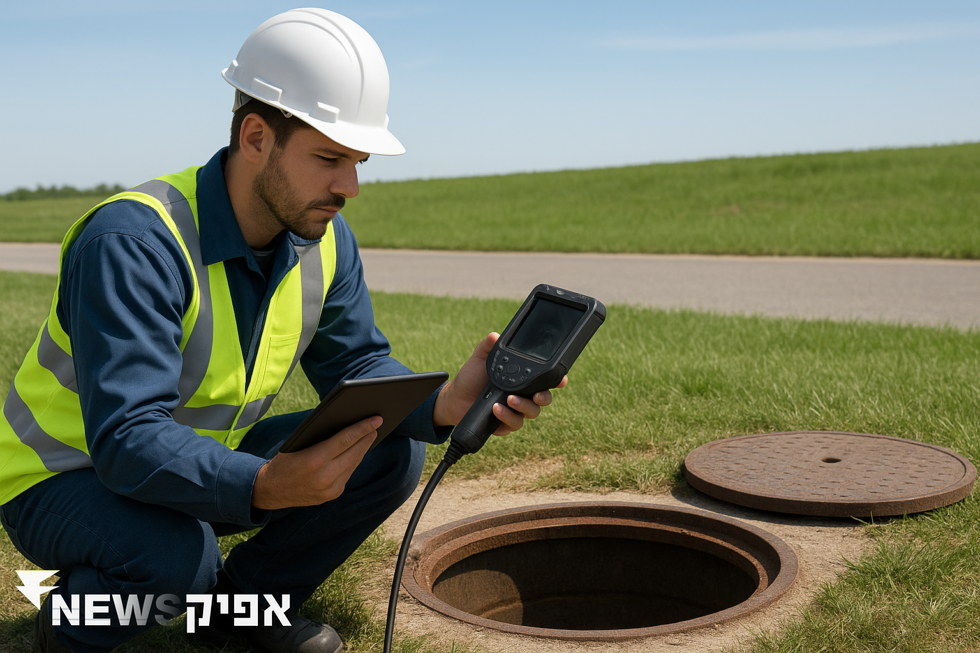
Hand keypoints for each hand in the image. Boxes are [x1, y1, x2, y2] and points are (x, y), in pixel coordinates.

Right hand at [251, 416, 379, 509]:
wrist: (270, 490)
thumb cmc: (284, 460)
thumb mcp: (298, 444)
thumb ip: (321, 436)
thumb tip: (346, 423)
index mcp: (314, 460)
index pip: (345, 440)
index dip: (362, 428)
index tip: (376, 419)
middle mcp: (325, 477)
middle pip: (354, 452)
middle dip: (367, 437)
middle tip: (377, 423)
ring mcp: (330, 489)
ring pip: (354, 463)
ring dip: (362, 448)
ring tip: (370, 434)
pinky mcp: (333, 495)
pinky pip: (348, 474)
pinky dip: (353, 461)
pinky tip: (358, 450)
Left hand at [434, 333, 567, 435]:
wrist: (456, 399)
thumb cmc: (471, 378)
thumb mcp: (480, 359)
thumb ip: (488, 346)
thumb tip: (494, 335)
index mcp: (522, 378)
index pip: (545, 379)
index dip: (557, 380)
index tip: (562, 380)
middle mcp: (523, 395)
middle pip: (544, 399)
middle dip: (544, 397)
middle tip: (536, 395)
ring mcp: (516, 410)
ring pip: (532, 413)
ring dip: (522, 406)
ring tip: (508, 399)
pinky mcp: (506, 424)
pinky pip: (514, 423)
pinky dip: (507, 416)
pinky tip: (496, 409)